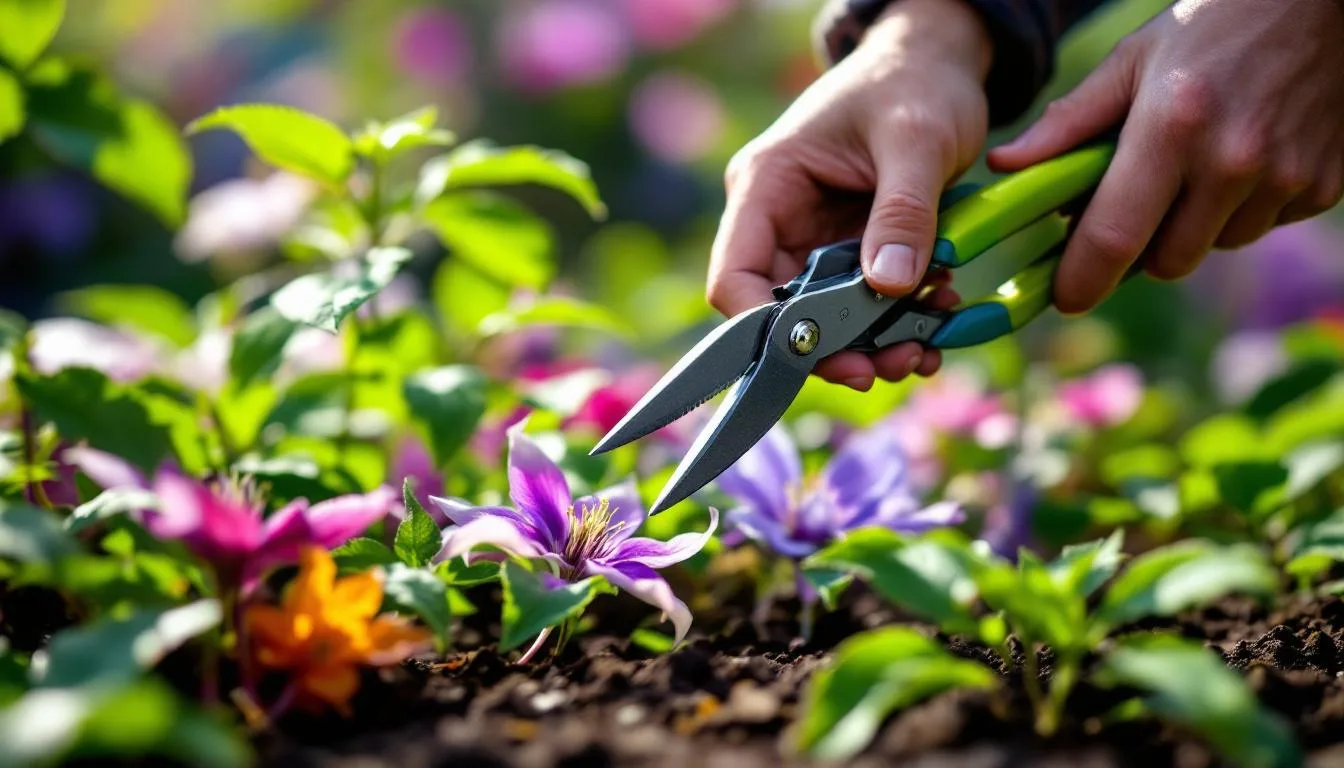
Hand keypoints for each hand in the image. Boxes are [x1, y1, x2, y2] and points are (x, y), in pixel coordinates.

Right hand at [707, 0, 991, 390]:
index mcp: (766, 185)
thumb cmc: (915, 82)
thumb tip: (889, 287)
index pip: (734, 276)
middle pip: (781, 312)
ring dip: (872, 344)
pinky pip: (862, 305)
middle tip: (893, 367)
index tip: (822, 356)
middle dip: (835, 349)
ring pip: (825, 319)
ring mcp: (814, 239)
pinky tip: (934, 326)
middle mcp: (778, 220)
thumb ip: (902, 212)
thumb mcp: (916, 139)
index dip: (763, 328)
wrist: (938, 63)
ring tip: (923, 348)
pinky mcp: (850, 250)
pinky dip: (896, 323)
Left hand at [990, 0, 1343, 313]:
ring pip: (1214, 248)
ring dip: (1193, 228)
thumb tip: (1005, 165)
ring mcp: (1285, 177)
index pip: (1115, 237)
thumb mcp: (1134, 59)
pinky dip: (1242, 211)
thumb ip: (1069, 121)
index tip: (1065, 298)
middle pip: (1165, 261)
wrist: (1325, 1)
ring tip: (1195, 168)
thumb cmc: (1213, 25)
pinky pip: (1262, 228)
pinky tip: (1243, 161)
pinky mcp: (1323, 186)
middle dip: (1140, 247)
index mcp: (1171, 128)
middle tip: (1134, 205)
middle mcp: (1231, 161)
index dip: (1082, 280)